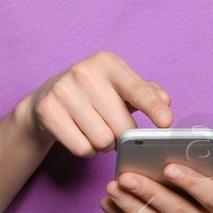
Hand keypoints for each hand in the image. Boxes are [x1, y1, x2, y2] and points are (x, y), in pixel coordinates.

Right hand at [15, 50, 171, 156]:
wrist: (46, 97)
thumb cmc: (93, 91)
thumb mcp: (119, 84)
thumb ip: (145, 92)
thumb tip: (165, 100)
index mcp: (106, 63)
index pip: (137, 90)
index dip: (153, 108)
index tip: (166, 122)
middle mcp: (84, 73)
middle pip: (122, 126)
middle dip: (122, 136)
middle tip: (113, 128)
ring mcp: (63, 92)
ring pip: (103, 141)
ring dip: (104, 144)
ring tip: (95, 130)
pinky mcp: (48, 112)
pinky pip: (82, 148)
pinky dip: (86, 149)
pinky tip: (80, 134)